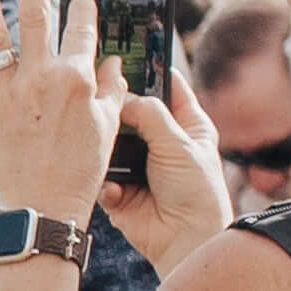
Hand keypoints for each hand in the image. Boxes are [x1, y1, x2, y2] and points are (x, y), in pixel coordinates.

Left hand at [0, 0, 114, 226]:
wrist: (44, 206)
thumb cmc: (82, 168)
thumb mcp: (110, 125)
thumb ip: (113, 89)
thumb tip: (114, 62)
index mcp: (77, 79)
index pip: (82, 29)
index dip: (82, 5)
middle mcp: (41, 78)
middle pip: (38, 16)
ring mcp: (7, 93)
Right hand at [100, 61, 232, 277]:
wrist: (185, 239)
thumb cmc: (196, 190)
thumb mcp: (178, 143)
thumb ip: (149, 114)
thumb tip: (120, 96)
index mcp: (185, 125)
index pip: (167, 86)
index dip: (148, 69)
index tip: (124, 51)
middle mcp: (160, 141)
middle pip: (131, 111)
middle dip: (114, 107)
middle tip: (94, 92)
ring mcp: (137, 164)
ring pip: (110, 140)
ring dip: (104, 145)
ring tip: (96, 143)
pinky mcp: (118, 187)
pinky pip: (100, 173)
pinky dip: (104, 180)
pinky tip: (115, 189)